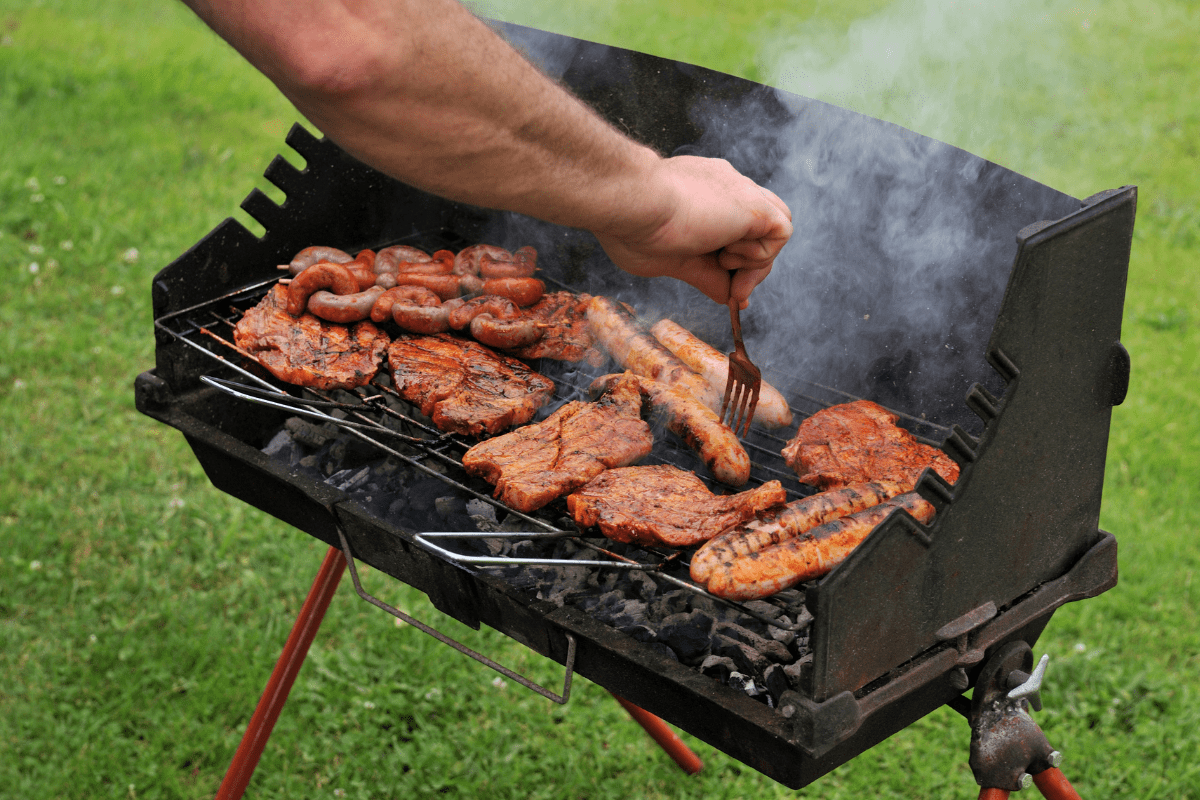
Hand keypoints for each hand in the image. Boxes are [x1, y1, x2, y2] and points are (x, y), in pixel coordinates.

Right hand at [593, 155, 792, 306]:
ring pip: (775, 228)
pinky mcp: (755, 205)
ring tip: (723, 264)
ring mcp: (740, 192)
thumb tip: (727, 296)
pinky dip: (761, 255)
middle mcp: (724, 189)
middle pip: (759, 230)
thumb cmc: (634, 229)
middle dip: (750, 268)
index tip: (729, 290)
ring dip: (756, 260)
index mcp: (701, 195)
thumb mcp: (672, 261)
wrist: (632, 205)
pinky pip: (783, 231)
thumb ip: (704, 275)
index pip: (735, 227)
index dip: (737, 262)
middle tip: (734, 293)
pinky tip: (728, 253)